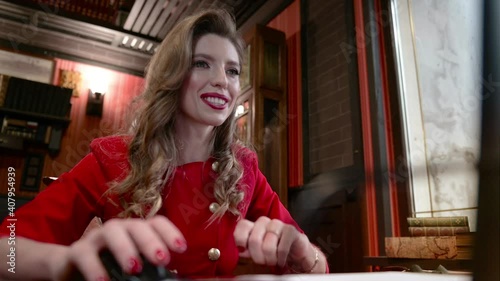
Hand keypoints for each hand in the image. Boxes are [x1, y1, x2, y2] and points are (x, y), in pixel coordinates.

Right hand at [52, 216, 186, 280]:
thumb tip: (174, 278)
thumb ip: (154, 271)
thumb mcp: (136, 268)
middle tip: (163, 260)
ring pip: (112, 232)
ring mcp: (97, 237)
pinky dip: (94, 267)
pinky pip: (85, 254)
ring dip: (125, 248)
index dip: (170, 232)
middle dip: (150, 241)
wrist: (72, 269)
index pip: (156, 223)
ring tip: (134, 268)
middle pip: (137, 226)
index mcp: (137, 232)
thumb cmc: (111, 267)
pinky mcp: (77, 250)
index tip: (181, 249)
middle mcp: (120, 229)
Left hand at [233, 216, 311, 268]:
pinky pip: (282, 248)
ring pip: (268, 246)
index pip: (242, 225)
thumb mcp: (256, 251)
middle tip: (263, 262)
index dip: (240, 239)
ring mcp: (277, 224)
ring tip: (273, 261)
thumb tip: (240, 250)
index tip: (244, 250)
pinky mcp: (290, 230)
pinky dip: (280, 259)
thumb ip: (246, 249)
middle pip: (254, 239)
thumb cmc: (272, 251)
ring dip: (270, 259)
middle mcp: (264, 222)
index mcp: (253, 225)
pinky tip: (281, 261)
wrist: (295, 251)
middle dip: (258, 257)